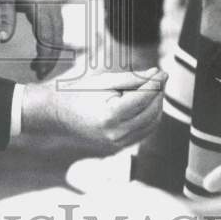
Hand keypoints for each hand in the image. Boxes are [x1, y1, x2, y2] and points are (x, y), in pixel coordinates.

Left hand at [0, 0, 64, 78]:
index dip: (45, 57)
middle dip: (50, 58)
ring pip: (60, 31)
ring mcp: (56, 1)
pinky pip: (59, 23)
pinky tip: (46, 45)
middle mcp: (51, 5)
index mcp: (39, 5)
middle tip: (39, 73)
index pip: (47, 38)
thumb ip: (5, 16)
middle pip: (56, 38)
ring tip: (41, 64)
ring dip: (53, 49)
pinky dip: (55, 37)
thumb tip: (3, 39)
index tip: (38, 71)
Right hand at [21, 68, 166, 149]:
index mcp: (111, 115)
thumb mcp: (104, 81)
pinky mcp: (118, 147)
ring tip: (152, 89)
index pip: (144, 97)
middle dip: (158, 93)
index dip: (156, 83)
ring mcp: (118, 144)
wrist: (57, 115)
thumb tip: (157, 75)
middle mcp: (116, 134)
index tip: (163, 72)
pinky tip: (146, 104)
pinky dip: (149, 118)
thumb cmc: (78, 93)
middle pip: (151, 112)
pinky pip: (143, 133)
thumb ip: (132, 79)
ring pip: (151, 124)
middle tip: (158, 78)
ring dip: (156, 106)